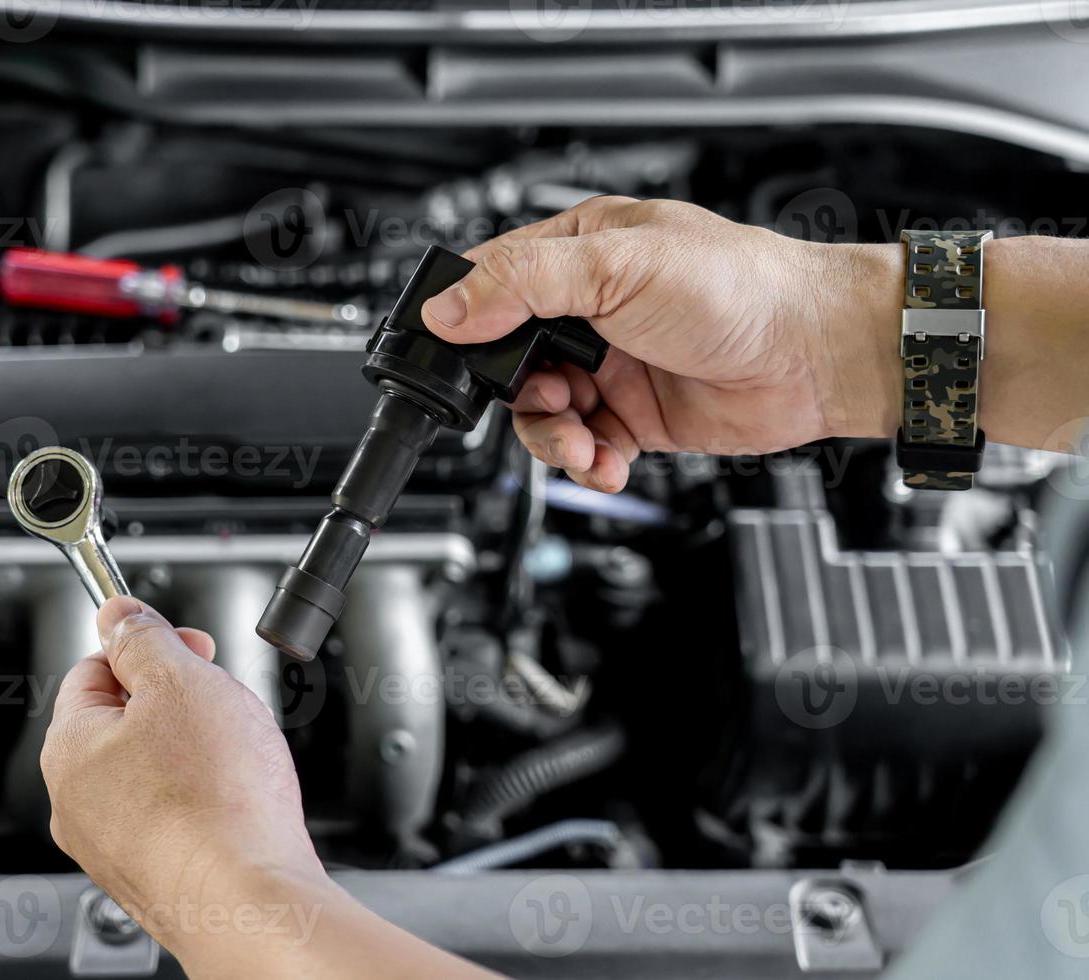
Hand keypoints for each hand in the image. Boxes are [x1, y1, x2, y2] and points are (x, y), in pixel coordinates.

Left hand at [41, 598, 494, 978]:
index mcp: (70, 744)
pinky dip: (206, 803)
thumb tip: (119, 614)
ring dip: (196, 754)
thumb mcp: (183, 682)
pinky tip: (239, 805)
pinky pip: (175, 820)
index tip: (189, 645)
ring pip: (153, 773)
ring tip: (238, 761)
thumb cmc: (216, 803)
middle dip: (180, 704)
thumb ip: (146, 640)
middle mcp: (77, 801)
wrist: (247, 901)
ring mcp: (112, 846)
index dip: (148, 647)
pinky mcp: (152, 879)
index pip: (95, 668)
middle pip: (125, 722)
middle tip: (223, 704)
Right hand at [420, 197, 901, 491]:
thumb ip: (524, 285)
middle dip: (518, 393)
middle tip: (550, 399)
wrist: (814, 354)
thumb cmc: (740, 286)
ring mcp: (611, 365)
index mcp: (580, 252)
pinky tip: (607, 462)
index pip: (493, 283)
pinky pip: (584, 447)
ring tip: (583, 443)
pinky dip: (588, 463)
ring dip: (553, 437)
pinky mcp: (634, 416)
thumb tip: (449, 308)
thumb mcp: (618, 267)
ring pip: (542, 412)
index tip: (460, 355)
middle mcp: (590, 309)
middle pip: (509, 361)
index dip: (469, 323)